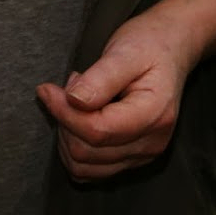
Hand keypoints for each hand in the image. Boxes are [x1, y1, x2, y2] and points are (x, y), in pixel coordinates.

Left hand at [35, 5, 199, 181]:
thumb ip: (100, 78)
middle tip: (72, 85)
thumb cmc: (147, 45)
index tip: (46, 89)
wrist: (169, 49)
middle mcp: (151, 143)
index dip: (64, 112)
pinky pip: (91, 169)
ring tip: (78, 100)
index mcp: (154, 115)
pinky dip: (75, 147)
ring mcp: (142, 155)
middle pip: (87, 151)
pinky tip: (80, 118)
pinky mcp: (131, 158)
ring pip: (85, 166)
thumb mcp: (125, 51)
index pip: (97, 131)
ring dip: (68, 135)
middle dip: (65, 120)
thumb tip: (73, 100)